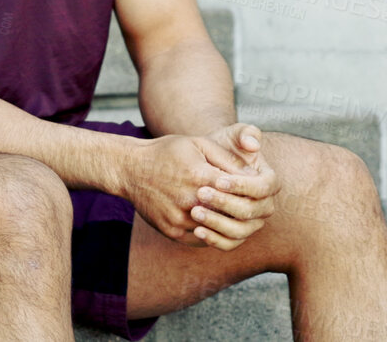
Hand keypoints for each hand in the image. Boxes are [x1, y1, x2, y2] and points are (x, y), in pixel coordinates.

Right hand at [120, 129, 279, 248]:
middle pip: (230, 214)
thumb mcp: (198, 144)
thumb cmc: (167, 152)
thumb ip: (227, 159)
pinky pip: (201, 240)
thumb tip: (254, 173)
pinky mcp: (172, 232)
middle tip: (251, 208)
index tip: (255, 191)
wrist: (131, 169)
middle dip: (242, 210)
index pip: (238, 191)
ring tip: (236, 217)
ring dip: (228, 225)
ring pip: (217, 230)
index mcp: (200, 176)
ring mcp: (180, 219)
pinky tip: (216, 225)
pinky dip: (212, 234)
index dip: (249, 191)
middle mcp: (190, 200)